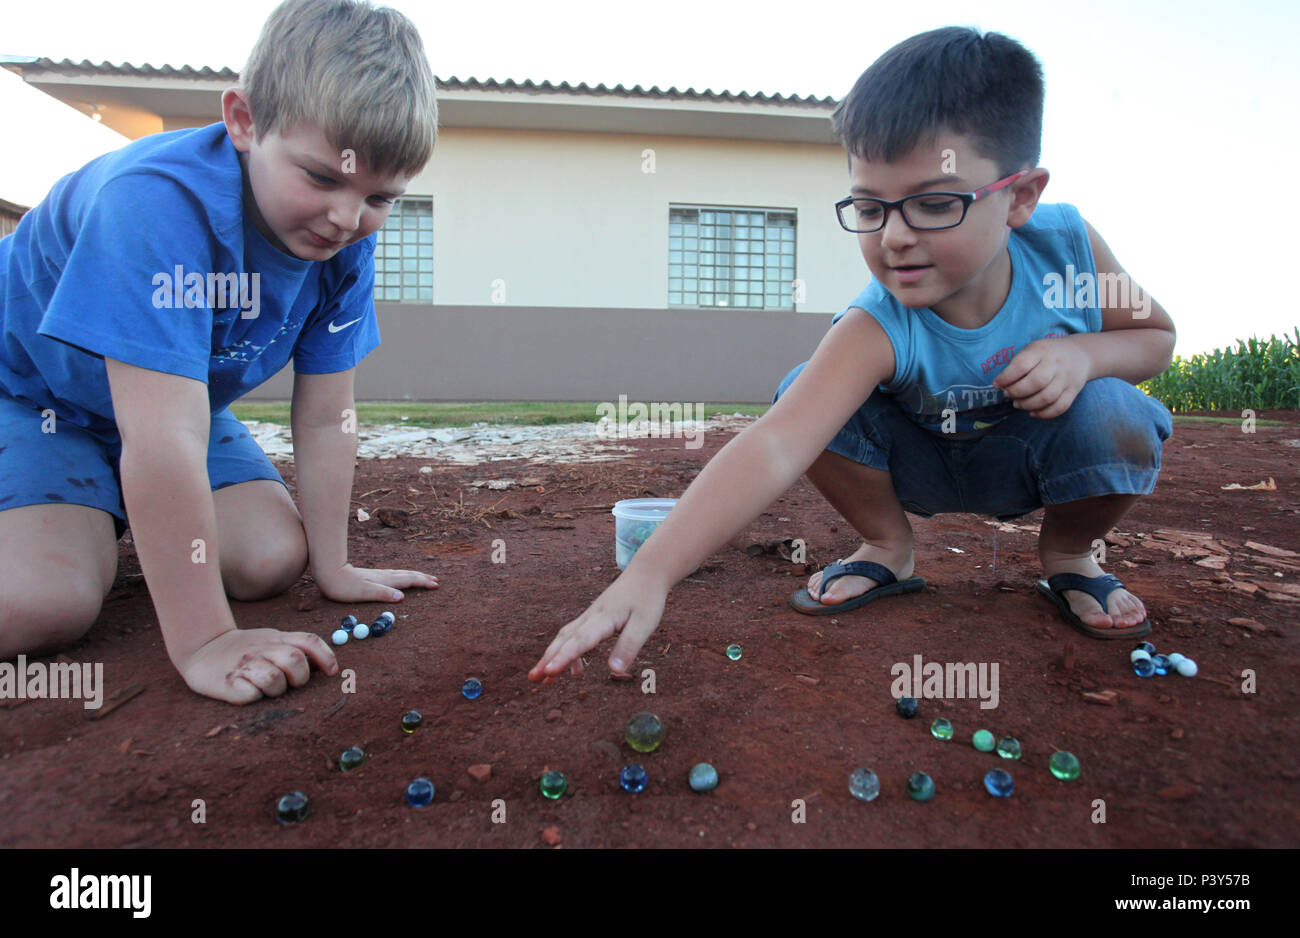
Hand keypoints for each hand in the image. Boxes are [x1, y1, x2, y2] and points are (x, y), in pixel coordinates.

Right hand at [177, 627, 337, 703]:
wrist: (202, 648)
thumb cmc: (245, 649)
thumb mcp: (272, 640)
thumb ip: (298, 648)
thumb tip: (328, 665)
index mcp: (276, 638)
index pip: (308, 641)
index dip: (325, 656)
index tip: (331, 672)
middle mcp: (262, 649)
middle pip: (294, 661)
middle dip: (299, 678)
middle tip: (290, 684)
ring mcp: (244, 665)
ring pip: (274, 680)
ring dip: (276, 690)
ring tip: (265, 688)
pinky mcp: (228, 683)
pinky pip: (251, 695)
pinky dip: (253, 697)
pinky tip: (247, 691)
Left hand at [314, 562, 438, 602]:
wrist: (330, 573)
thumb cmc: (345, 587)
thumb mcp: (364, 592)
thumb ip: (383, 594)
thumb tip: (402, 597)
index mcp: (385, 580)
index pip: (409, 580)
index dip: (423, 582)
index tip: (436, 585)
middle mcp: (384, 576)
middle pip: (408, 575)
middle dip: (423, 577)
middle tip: (436, 580)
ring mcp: (379, 575)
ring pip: (402, 574)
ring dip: (415, 575)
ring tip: (423, 577)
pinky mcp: (373, 576)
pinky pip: (395, 575)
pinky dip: (404, 576)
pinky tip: (400, 577)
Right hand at [529, 572, 667, 681]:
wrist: (645, 573)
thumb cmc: (646, 599)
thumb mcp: (644, 625)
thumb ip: (628, 647)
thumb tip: (614, 671)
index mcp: (603, 619)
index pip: (580, 641)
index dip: (564, 657)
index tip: (549, 671)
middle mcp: (591, 617)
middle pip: (565, 640)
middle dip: (548, 659)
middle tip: (533, 678)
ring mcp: (589, 617)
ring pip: (565, 638)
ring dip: (552, 657)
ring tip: (542, 679)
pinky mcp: (592, 619)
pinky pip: (574, 637)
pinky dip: (569, 653)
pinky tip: (574, 671)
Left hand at [993, 338, 1091, 417]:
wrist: (1079, 354)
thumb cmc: (1047, 354)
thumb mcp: (1032, 350)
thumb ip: (1017, 364)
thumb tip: (1001, 385)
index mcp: (1041, 351)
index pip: (1022, 365)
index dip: (1006, 377)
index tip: (997, 384)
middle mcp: (1056, 364)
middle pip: (1035, 382)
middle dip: (1016, 392)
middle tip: (1008, 395)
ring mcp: (1066, 378)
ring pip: (1047, 397)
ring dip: (1028, 405)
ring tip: (1017, 404)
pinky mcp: (1073, 391)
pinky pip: (1059, 407)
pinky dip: (1044, 414)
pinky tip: (1032, 412)